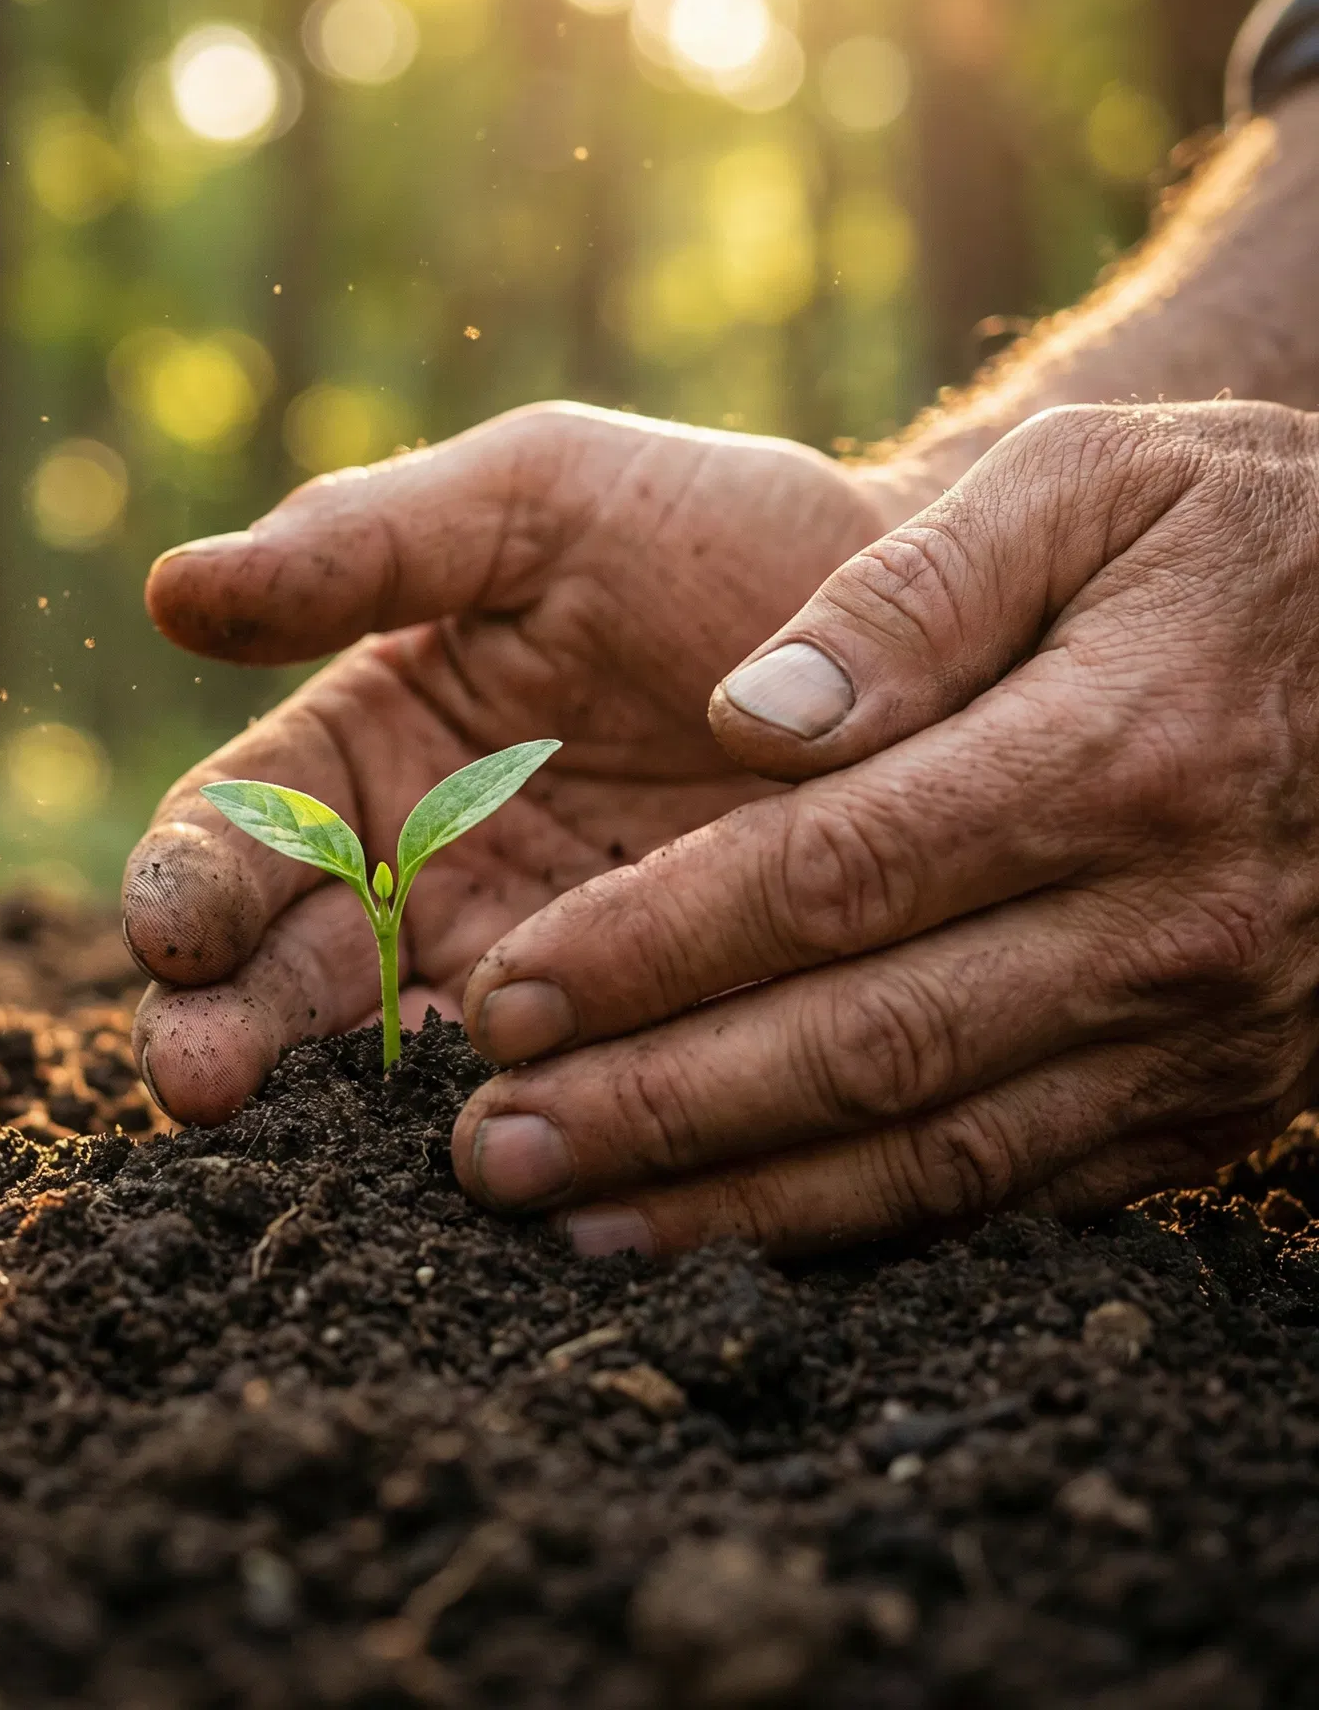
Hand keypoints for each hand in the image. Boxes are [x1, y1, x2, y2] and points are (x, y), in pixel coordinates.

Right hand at [125, 403, 896, 1121]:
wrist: (934, 637)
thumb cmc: (721, 540)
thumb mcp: (542, 502)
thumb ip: (370, 543)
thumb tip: (170, 587)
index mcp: (372, 753)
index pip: (240, 828)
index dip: (192, 876)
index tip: (174, 923)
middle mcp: (425, 885)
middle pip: (283, 978)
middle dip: (225, 1031)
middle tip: (201, 1081)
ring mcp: (530, 986)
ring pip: (398, 1078)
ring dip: (341, 1122)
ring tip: (321, 1155)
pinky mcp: (640, 1059)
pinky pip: (565, 1119)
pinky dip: (526, 1152)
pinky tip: (510, 1181)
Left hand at [453, 400, 1318, 1255]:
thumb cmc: (1230, 538)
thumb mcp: (1092, 485)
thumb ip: (912, 593)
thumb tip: (753, 717)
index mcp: (1114, 754)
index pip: (832, 876)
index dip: (656, 945)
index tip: (507, 987)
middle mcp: (1160, 922)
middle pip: (862, 1043)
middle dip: (657, 1107)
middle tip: (491, 1146)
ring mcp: (1192, 1035)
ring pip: (929, 1158)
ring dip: (734, 1204)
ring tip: (567, 1219)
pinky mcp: (1201, 1104)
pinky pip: (1012, 1199)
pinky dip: (861, 1230)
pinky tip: (732, 1236)